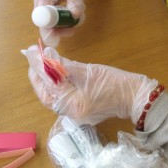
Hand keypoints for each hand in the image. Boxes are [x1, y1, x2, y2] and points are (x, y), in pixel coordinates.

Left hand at [23, 45, 157, 124]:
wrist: (137, 97)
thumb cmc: (116, 83)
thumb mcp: (89, 71)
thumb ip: (64, 66)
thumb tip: (45, 56)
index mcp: (72, 105)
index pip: (47, 85)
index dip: (37, 67)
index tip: (31, 52)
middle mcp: (70, 114)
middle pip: (46, 95)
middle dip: (38, 77)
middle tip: (34, 58)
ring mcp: (76, 115)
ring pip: (53, 98)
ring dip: (46, 81)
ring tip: (41, 63)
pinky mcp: (81, 112)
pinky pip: (63, 99)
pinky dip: (57, 86)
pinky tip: (55, 74)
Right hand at [33, 0, 106, 46]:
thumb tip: (74, 15)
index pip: (43, 4)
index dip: (46, 23)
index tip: (53, 37)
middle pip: (41, 12)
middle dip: (53, 26)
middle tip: (69, 32)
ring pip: (44, 14)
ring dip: (57, 24)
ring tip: (72, 27)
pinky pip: (49, 11)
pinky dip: (58, 18)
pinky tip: (69, 19)